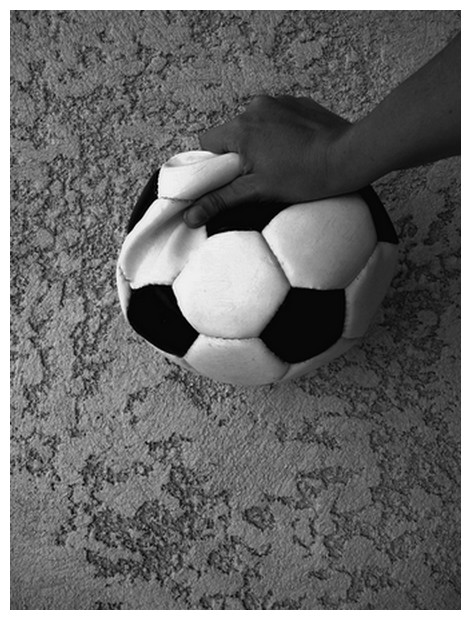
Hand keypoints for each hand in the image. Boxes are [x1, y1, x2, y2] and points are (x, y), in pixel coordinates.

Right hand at [183, 95, 358, 227]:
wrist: (350, 156)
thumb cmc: (306, 176)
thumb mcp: (259, 191)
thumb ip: (221, 200)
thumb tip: (190, 216)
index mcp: (240, 129)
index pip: (207, 143)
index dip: (213, 164)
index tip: (228, 179)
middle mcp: (255, 107)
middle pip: (232, 134)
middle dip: (239, 154)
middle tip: (258, 176)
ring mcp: (278, 101)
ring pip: (255, 125)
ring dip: (260, 142)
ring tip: (282, 163)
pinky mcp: (298, 102)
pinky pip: (277, 117)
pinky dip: (279, 132)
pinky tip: (296, 149)